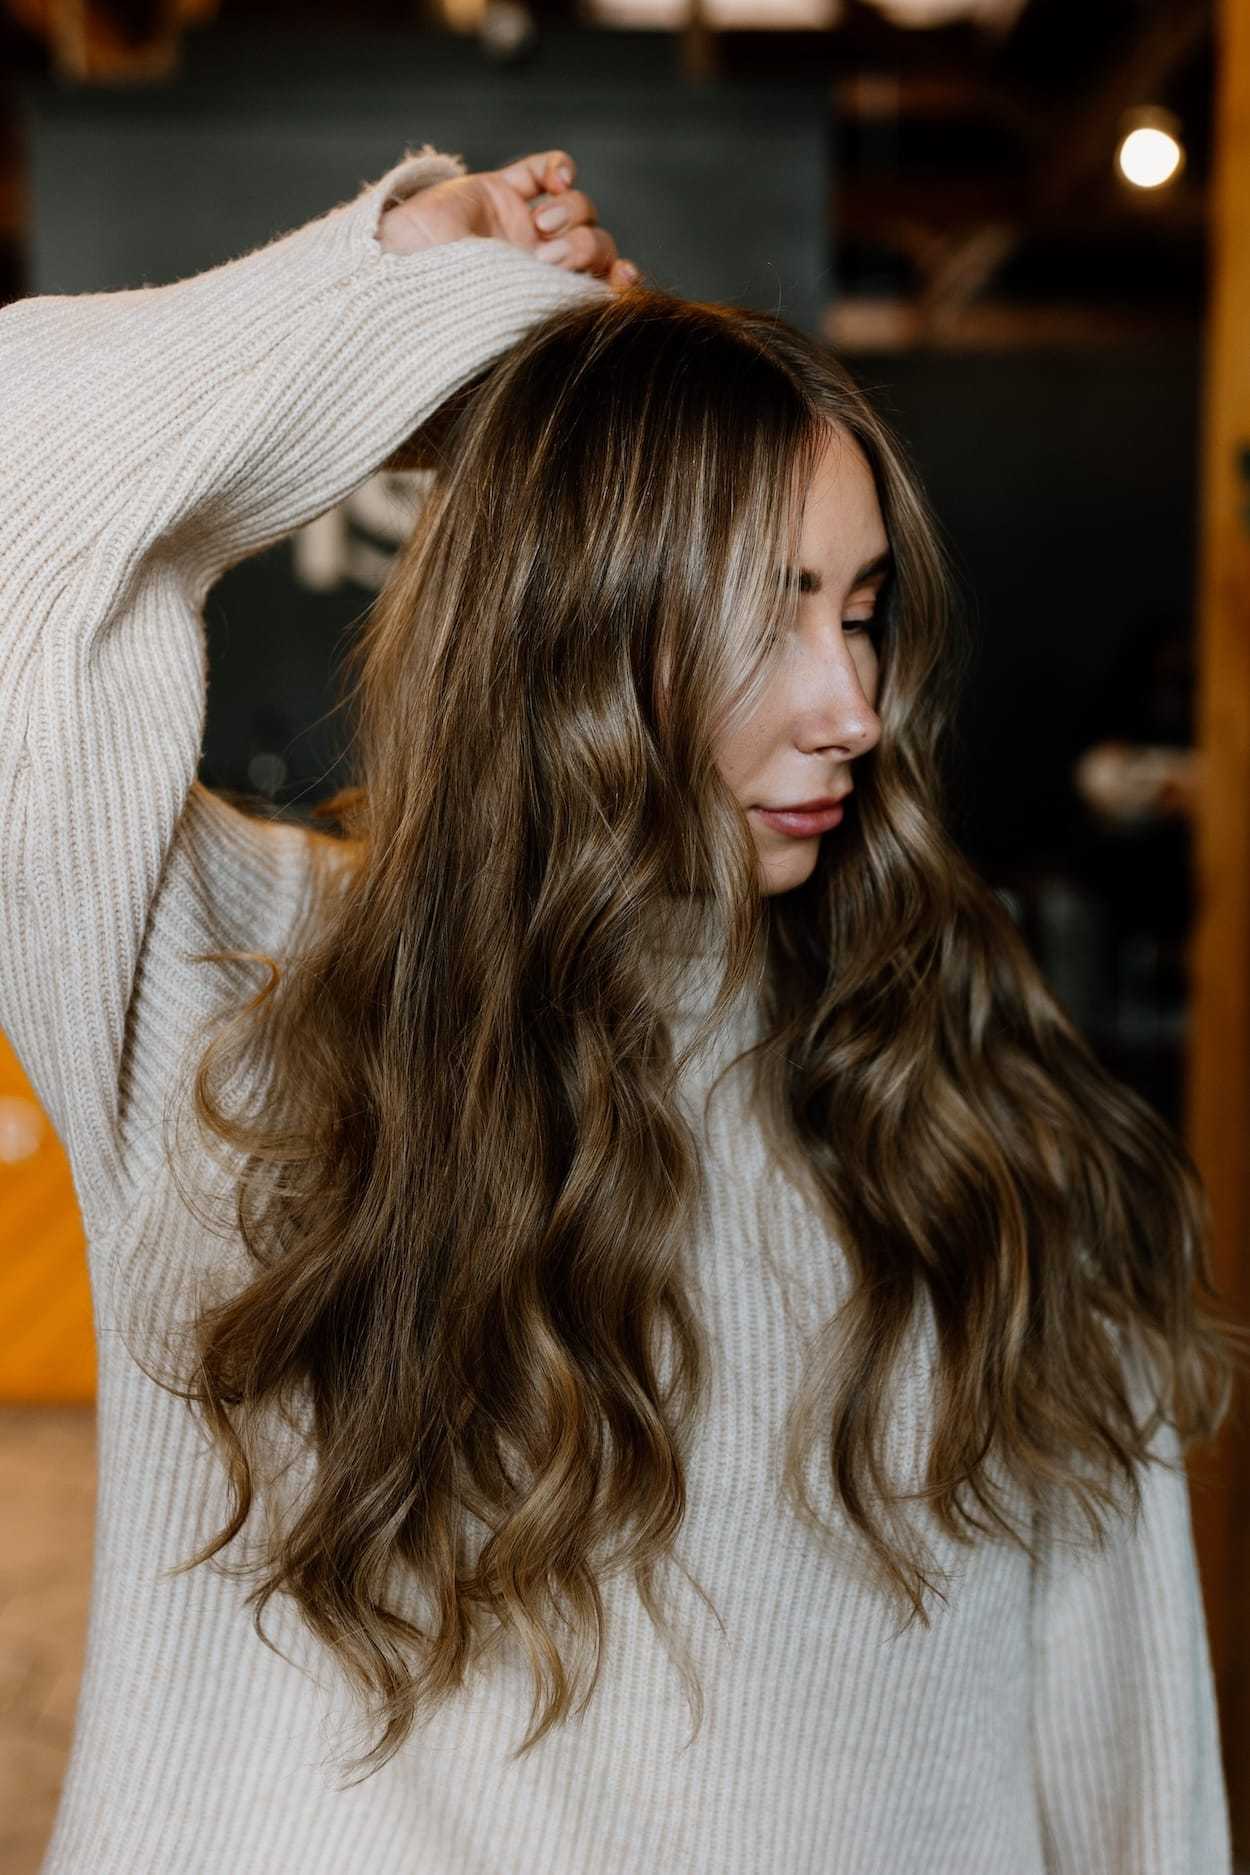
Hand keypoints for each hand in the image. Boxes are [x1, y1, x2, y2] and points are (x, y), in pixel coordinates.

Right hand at [378, 147, 639, 292]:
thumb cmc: (447, 315)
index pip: (601, 287)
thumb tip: (611, 309)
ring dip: (571, 213)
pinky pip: (547, 169)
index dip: (620, 281)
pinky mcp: (500, 191)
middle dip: (583, 248)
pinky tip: (556, 182)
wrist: (394, 280)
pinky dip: (560, 169)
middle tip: (549, 260)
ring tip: (538, 226)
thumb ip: (557, 317)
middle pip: (596, 242)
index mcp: (545, 303)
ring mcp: (520, 226)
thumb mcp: (511, 327)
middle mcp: (539, 267)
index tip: (623, 280)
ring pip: (579, 206)